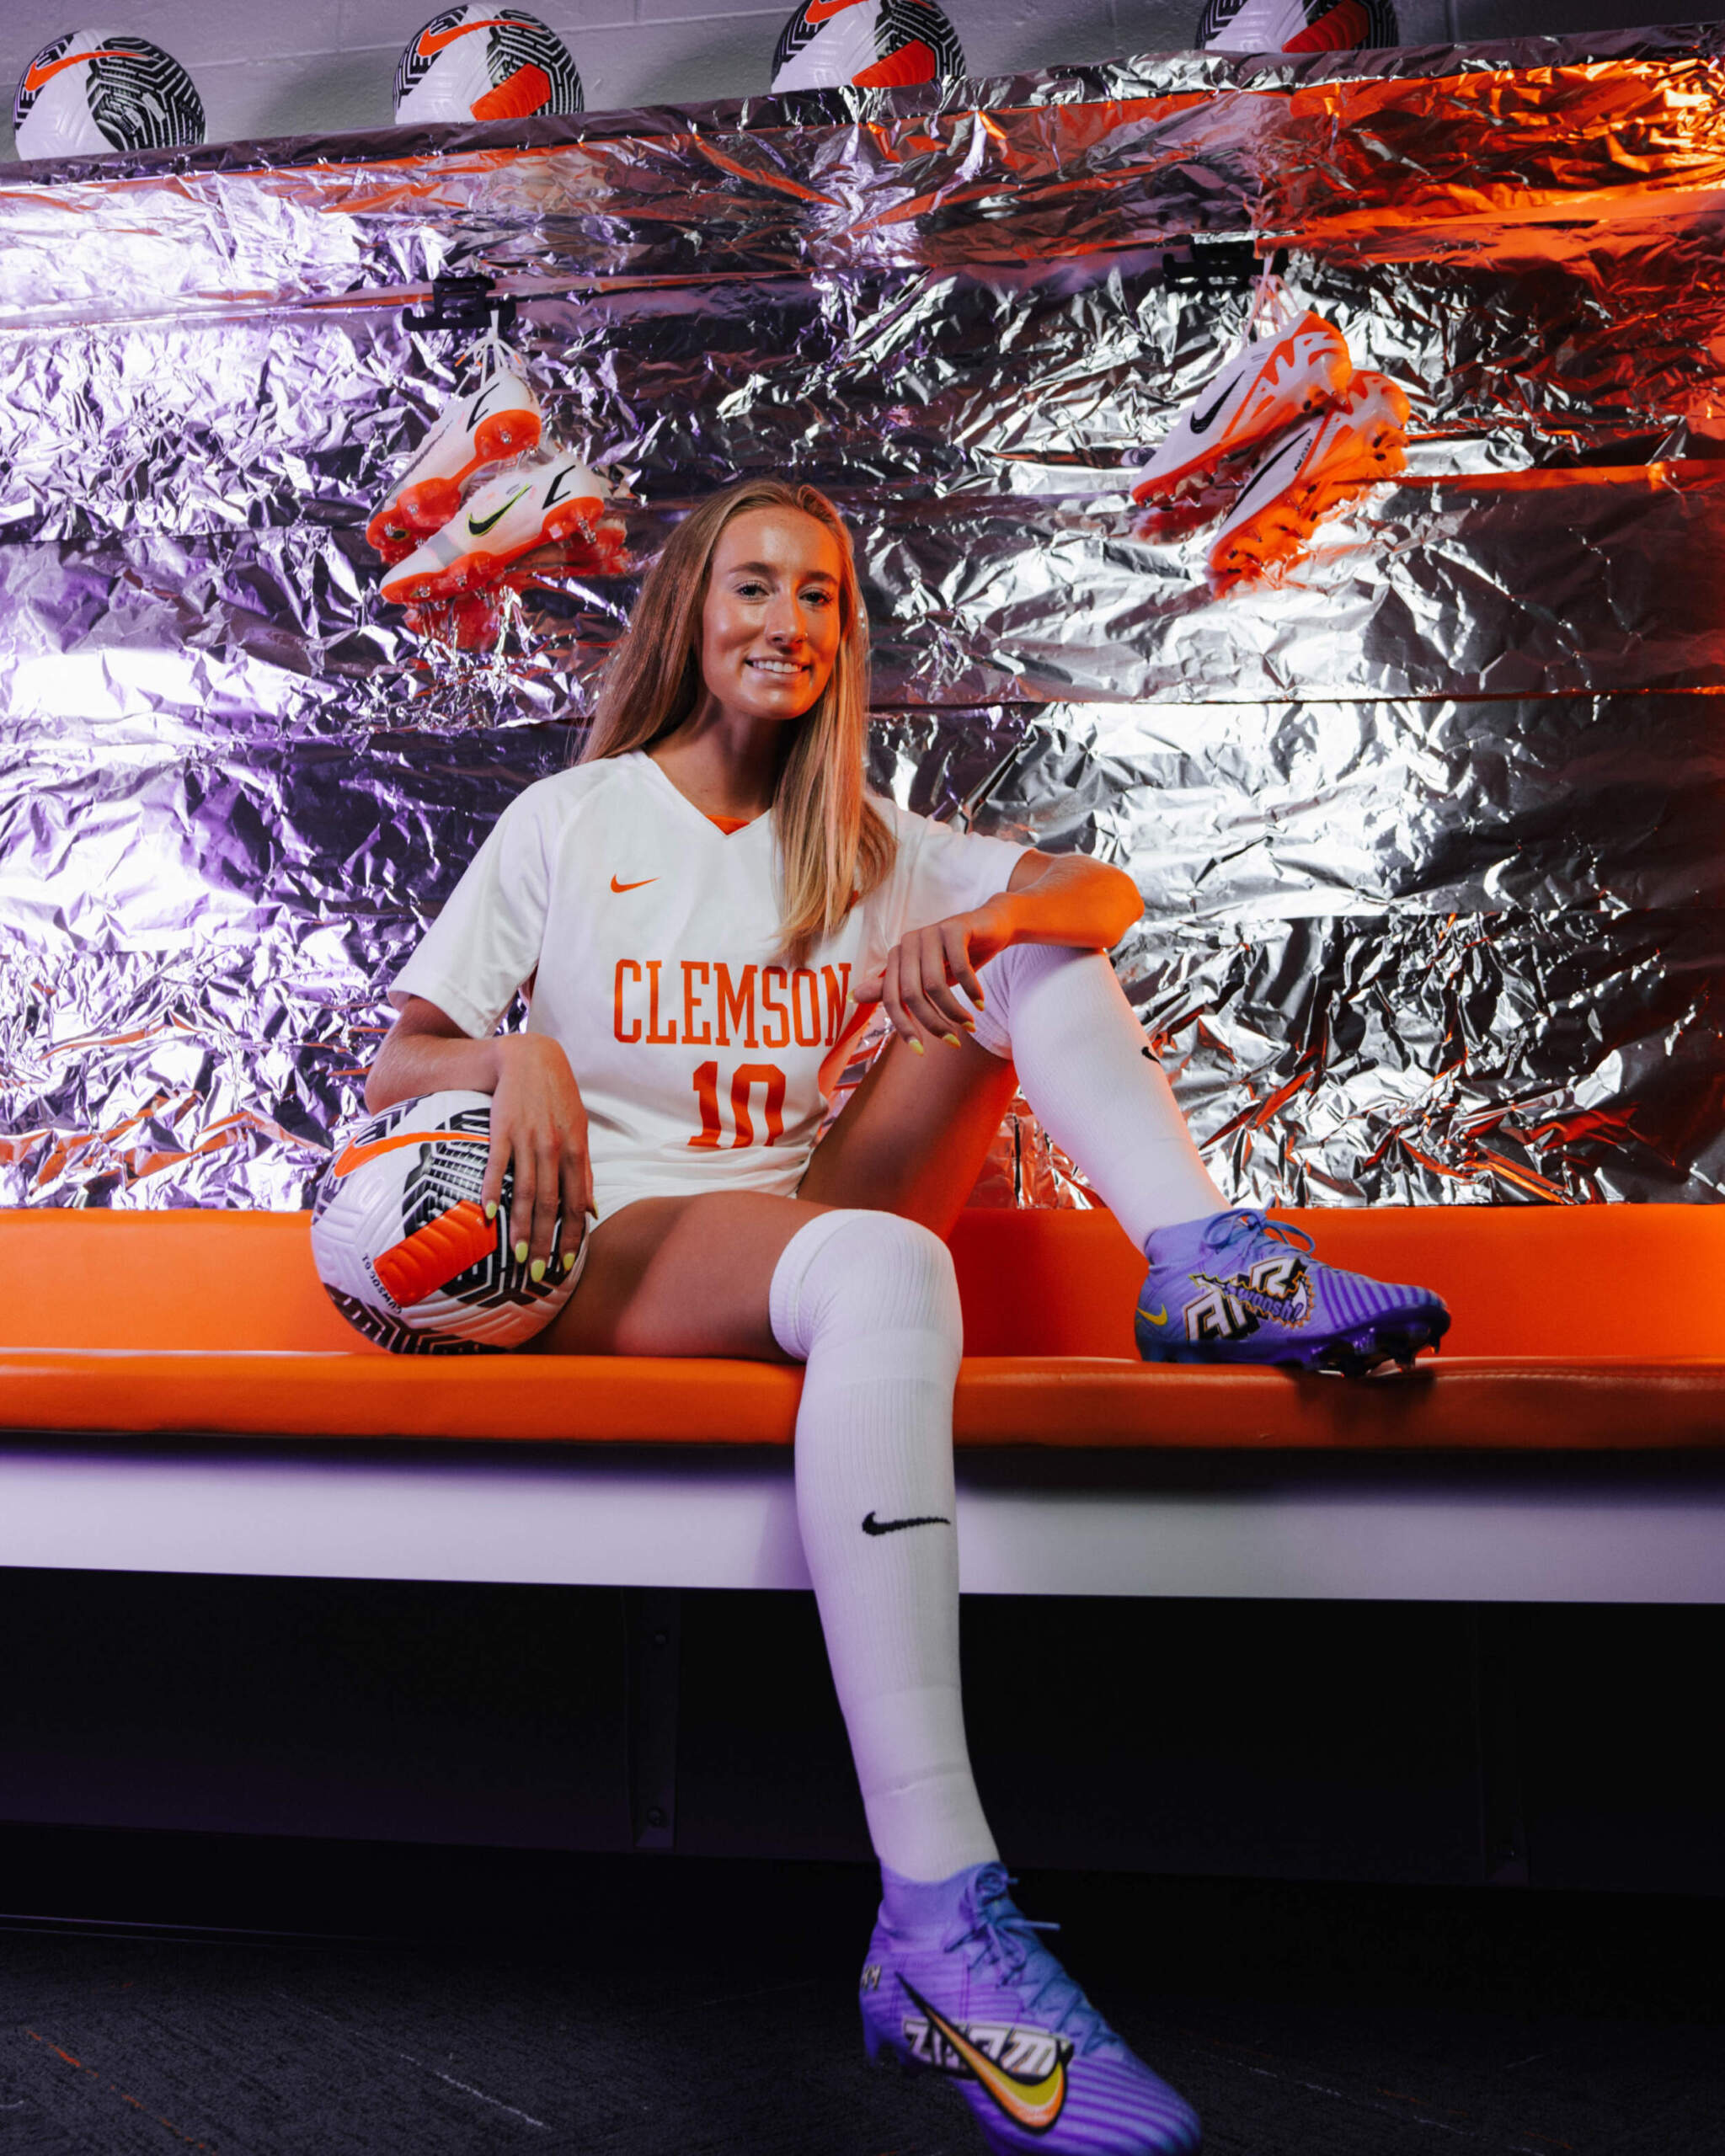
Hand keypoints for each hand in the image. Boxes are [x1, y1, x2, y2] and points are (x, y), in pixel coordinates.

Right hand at [482, 1033, 593, 1275]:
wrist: (531, 1057)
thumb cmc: (558, 1098)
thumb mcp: (579, 1132)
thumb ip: (584, 1173)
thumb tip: (592, 1212)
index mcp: (575, 1152)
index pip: (576, 1205)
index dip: (572, 1237)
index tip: (566, 1266)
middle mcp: (554, 1149)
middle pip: (551, 1205)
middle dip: (547, 1243)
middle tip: (539, 1274)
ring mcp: (527, 1139)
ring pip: (526, 1192)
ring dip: (522, 1227)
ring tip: (518, 1256)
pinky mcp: (502, 1129)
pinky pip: (497, 1166)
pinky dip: (492, 1190)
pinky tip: (487, 1215)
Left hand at [852, 896, 1017, 1053]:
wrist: (991, 926)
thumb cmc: (956, 956)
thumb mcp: (926, 978)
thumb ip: (893, 988)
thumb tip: (853, 997)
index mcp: (897, 956)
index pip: (892, 999)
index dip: (903, 1027)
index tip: (920, 1052)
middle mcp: (909, 942)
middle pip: (912, 994)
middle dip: (933, 1023)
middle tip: (953, 1041)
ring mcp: (931, 932)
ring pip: (936, 984)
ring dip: (955, 1011)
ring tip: (970, 1025)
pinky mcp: (954, 928)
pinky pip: (961, 967)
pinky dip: (971, 990)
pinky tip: (980, 1004)